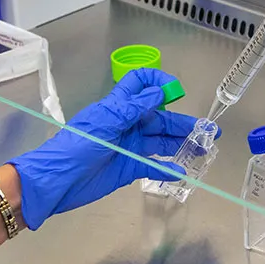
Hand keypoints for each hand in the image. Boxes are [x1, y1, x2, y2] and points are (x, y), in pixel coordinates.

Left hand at [14, 68, 213, 229]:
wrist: (56, 181)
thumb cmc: (77, 146)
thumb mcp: (105, 123)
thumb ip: (133, 108)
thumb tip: (158, 92)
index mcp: (118, 106)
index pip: (140, 84)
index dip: (158, 82)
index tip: (176, 91)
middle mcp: (126, 124)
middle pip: (159, 118)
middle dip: (182, 122)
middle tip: (208, 130)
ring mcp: (128, 146)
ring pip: (160, 141)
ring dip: (180, 143)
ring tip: (202, 148)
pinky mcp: (127, 168)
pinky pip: (152, 166)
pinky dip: (167, 168)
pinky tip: (182, 170)